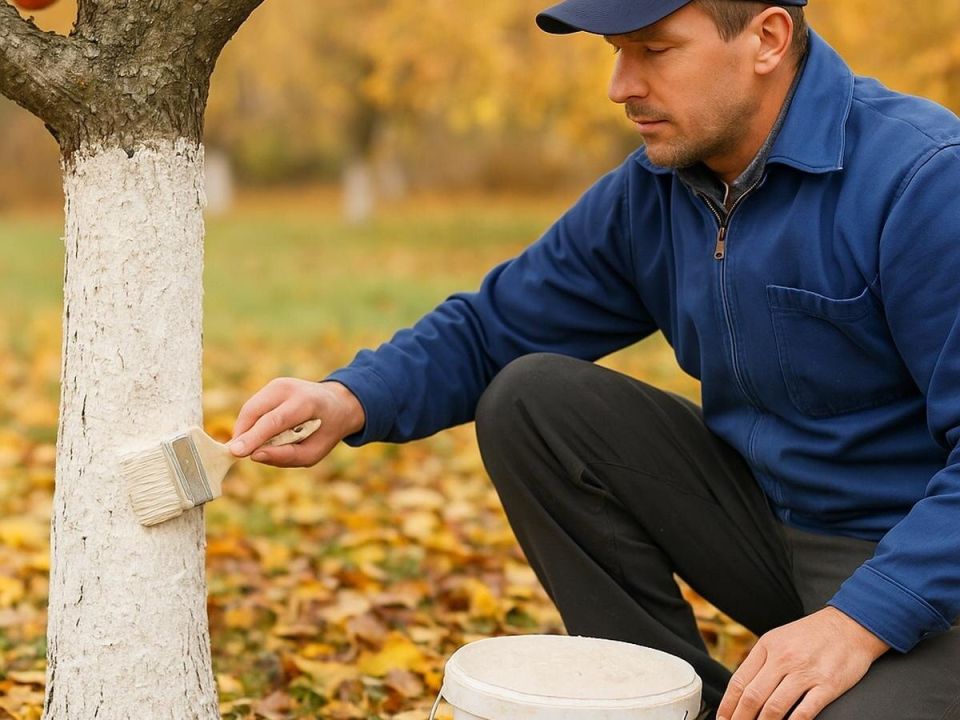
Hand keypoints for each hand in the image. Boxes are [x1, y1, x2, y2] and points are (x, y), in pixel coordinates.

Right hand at [229, 378, 364, 466]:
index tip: (235, 452)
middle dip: (242, 434)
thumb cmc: (325, 432)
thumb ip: (287, 456)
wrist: (338, 404)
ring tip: (250, 446)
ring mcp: (279, 384)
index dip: (254, 437)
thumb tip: (254, 455)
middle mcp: (290, 389)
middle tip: (235, 454)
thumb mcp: (315, 452)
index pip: (275, 421)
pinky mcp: (271, 386)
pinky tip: (260, 434)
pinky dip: (251, 424)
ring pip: (250, 409)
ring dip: (245, 430)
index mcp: (307, 403)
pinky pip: (253, 408)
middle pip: (256, 412)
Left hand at [717, 607, 888, 719]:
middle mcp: (783, 658)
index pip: (740, 681)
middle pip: (753, 696)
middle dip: (741, 719)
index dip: (729, 704)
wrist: (850, 625)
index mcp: (767, 646)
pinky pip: (805, 711)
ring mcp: (805, 672)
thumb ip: (761, 661)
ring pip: (775, 707)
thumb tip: (743, 688)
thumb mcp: (779, 638)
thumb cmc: (812, 635)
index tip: (723, 719)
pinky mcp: (828, 684)